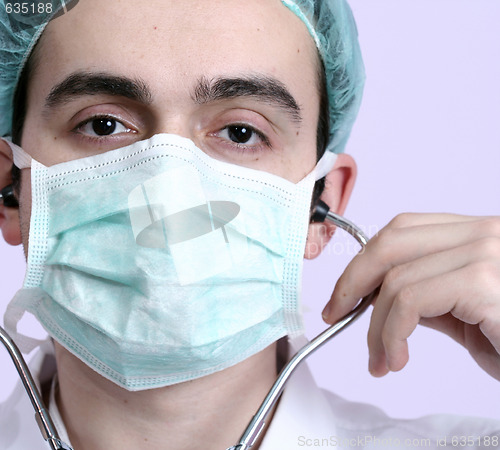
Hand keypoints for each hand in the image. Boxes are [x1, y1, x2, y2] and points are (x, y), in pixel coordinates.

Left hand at [321, 213, 499, 380]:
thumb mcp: (468, 314)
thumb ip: (428, 296)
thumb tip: (379, 298)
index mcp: (477, 234)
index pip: (401, 230)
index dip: (363, 260)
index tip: (344, 293)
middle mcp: (484, 233)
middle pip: (390, 241)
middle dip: (351, 280)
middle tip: (336, 314)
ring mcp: (486, 252)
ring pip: (395, 277)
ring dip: (374, 325)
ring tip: (379, 358)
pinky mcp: (485, 282)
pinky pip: (410, 302)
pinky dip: (391, 333)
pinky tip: (396, 358)